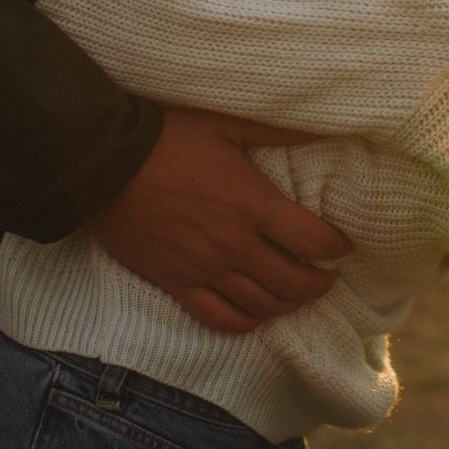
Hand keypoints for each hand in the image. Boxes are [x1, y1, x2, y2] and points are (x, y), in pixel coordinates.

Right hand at [91, 107, 350, 334]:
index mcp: (253, 205)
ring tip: (297, 296)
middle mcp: (235, 245)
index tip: (343, 247)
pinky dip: (244, 323)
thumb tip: (322, 126)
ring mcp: (206, 269)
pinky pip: (218, 319)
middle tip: (326, 278)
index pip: (313, 240)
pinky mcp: (177, 284)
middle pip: (293, 282)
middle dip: (319, 284)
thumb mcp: (227, 125)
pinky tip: (255, 316)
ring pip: (261, 305)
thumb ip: (277, 131)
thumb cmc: (169, 139)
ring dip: (287, 305)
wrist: (105, 165)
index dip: (336, 248)